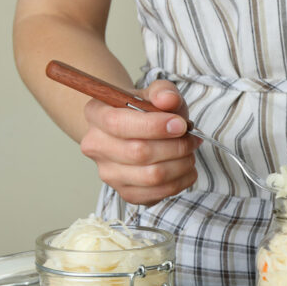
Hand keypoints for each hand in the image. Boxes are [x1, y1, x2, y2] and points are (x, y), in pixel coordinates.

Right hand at [80, 80, 199, 204]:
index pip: (118, 123)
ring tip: (189, 153)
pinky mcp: (126, 193)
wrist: (135, 133)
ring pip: (151, 176)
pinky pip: (157, 194)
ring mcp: (109, 173)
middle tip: (191, 139)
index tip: (180, 124)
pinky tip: (186, 168)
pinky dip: (181, 181)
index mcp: (96, 114)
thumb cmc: (146, 112)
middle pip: (138, 152)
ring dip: (181, 165)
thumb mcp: (155, 94)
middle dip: (175, 146)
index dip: (154, 126)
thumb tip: (168, 99)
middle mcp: (95, 146)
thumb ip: (163, 91)